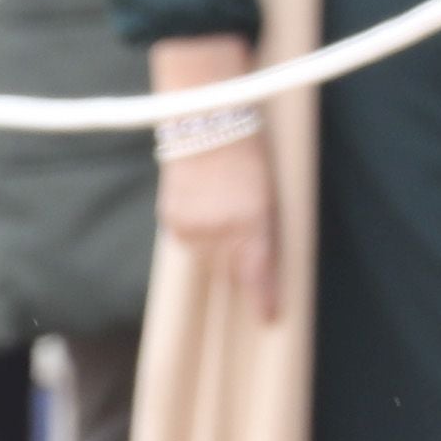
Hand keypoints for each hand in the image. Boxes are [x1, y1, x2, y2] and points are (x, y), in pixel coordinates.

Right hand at [158, 132, 273, 324]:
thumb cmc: (249, 154)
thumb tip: (255, 267)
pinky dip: (197, 234)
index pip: (256, 275)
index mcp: (251, 222)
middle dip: (238, 268)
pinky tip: (204, 208)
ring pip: (206, 259)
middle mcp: (219, 230)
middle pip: (229, 271)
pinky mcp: (171, 220)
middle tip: (244, 245)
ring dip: (216, 249)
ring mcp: (191, 226)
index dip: (263, 301)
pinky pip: (187, 242)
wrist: (206, 121)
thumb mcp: (268, 194)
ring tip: (221, 215)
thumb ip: (263, 232)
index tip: (269, 318)